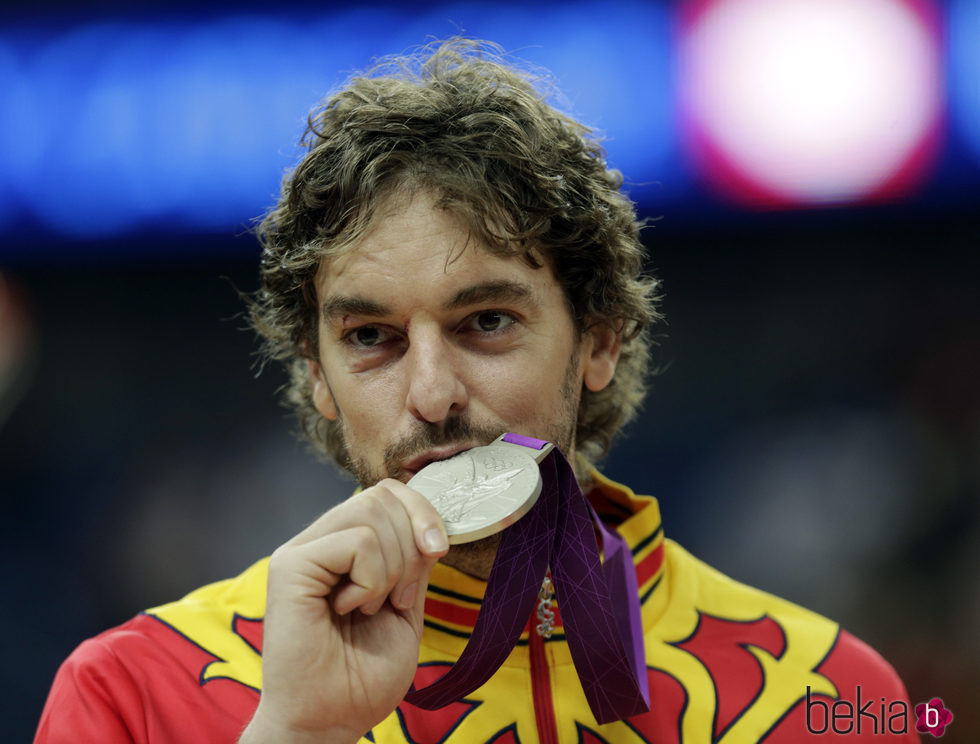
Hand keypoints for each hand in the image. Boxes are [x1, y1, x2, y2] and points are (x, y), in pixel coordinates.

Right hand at [239, 478, 448, 743]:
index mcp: (342, 546)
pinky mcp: (290, 566)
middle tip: (396, 599)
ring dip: (392, 567)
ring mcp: (301, 551)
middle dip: (412, 545)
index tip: (438, 551)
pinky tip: (350, 609)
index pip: (386, 493)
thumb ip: (413, 561)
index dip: (421, 511)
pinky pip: (358, 542)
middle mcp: (319, 541)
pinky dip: (372, 580)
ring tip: (370, 607)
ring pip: (371, 512)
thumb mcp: (405, 606)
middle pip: (382, 496)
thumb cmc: (362, 676)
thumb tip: (429, 523)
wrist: (329, 722)